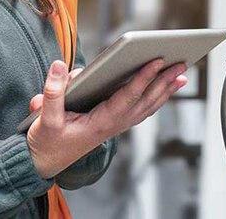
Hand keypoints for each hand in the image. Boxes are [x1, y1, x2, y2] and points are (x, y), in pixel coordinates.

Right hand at [25, 58, 187, 178]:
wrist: (43, 163)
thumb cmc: (46, 142)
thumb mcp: (44, 119)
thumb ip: (52, 92)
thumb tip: (59, 65)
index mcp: (100, 123)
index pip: (127, 98)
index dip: (143, 79)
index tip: (156, 62)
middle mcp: (112, 125)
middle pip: (145, 102)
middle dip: (164, 82)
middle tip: (181, 64)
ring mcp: (114, 127)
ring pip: (146, 107)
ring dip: (164, 91)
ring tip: (180, 75)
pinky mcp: (111, 125)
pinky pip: (139, 110)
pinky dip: (154, 99)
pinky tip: (163, 90)